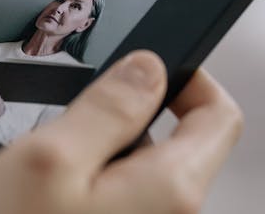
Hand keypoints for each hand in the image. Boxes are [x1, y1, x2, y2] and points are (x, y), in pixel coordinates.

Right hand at [0, 51, 242, 213]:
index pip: (219, 116)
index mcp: (170, 191)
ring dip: (98, 153)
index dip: (189, 78)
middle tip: (69, 123)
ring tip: (48, 169)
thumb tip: (148, 68)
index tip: (147, 66)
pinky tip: (45, 196)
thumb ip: (110, 106)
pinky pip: (116, 199)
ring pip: (137, 170)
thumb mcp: (53, 155)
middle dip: (125, 119)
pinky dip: (87, 182)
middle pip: (173, 142)